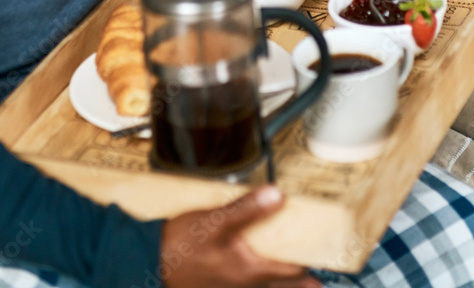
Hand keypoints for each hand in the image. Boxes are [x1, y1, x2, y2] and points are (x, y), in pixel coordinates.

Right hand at [161, 185, 320, 287]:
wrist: (149, 265)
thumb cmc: (180, 247)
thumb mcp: (214, 221)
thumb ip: (246, 209)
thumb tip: (278, 195)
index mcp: (250, 269)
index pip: (292, 270)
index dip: (309, 263)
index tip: (323, 255)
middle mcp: (245, 285)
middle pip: (283, 287)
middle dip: (301, 283)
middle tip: (316, 280)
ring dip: (279, 285)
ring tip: (293, 279)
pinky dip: (257, 285)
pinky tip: (252, 277)